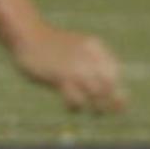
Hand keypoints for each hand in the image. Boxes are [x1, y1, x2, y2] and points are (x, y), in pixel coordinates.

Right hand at [10, 22, 126, 113]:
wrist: (28, 36)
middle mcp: (89, 57)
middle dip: (114, 99)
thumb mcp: (76, 46)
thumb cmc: (51, 44)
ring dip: (98, 106)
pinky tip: (73, 108)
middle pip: (108, 83)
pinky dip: (76, 106)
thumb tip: (101, 79)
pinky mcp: (60, 77)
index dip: (118, 86)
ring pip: (96, 92)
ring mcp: (75, 67)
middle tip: (117, 111)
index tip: (121, 99)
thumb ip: (89, 58)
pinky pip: (75, 97)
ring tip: (97, 112)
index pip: (113, 70)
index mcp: (95, 47)